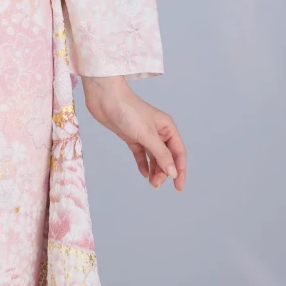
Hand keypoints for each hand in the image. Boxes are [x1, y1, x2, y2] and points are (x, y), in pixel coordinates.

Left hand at [81, 75, 186, 191]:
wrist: (105, 98)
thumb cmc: (128, 110)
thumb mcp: (147, 135)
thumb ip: (161, 154)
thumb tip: (173, 172)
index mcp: (167, 127)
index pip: (178, 152)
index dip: (180, 170)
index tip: (178, 187)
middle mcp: (158, 131)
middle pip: (166, 157)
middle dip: (164, 171)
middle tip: (156, 184)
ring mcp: (144, 134)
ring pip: (154, 157)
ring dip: (155, 170)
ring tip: (151, 183)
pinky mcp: (131, 137)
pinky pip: (141, 154)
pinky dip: (143, 164)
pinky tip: (144, 173)